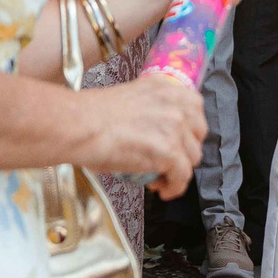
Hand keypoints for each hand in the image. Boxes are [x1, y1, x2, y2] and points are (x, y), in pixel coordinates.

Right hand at [76, 72, 207, 198]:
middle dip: (185, 149)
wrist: (79, 125)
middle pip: (197, 134)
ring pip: (192, 157)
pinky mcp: (170, 152)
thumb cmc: (91, 115)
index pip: (194, 107)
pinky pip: (182, 177)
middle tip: (168, 160)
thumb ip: (150, 110)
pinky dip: (174, 187)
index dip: (188, 128)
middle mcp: (175, 104)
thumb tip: (153, 131)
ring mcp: (175, 127)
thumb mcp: (130, 98)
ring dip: (179, 170)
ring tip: (161, 178)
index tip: (178, 139)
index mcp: (165, 86)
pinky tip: (162, 191)